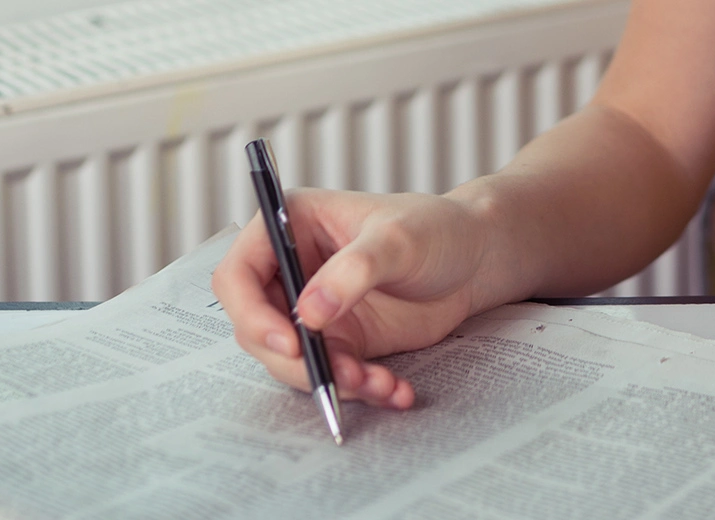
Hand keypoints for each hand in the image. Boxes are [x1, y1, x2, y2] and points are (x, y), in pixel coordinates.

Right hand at [212, 188, 505, 409]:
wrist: (476, 258)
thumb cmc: (435, 228)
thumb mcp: (396, 240)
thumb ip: (352, 272)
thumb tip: (309, 312)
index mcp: (289, 227)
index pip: (238, 276)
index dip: (251, 313)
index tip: (290, 341)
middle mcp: (293, 270)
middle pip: (259, 329)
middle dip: (297, 360)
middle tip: (339, 377)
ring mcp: (315, 309)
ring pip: (295, 360)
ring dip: (333, 381)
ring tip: (381, 384)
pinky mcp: (342, 339)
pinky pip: (334, 375)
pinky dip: (361, 389)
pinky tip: (395, 390)